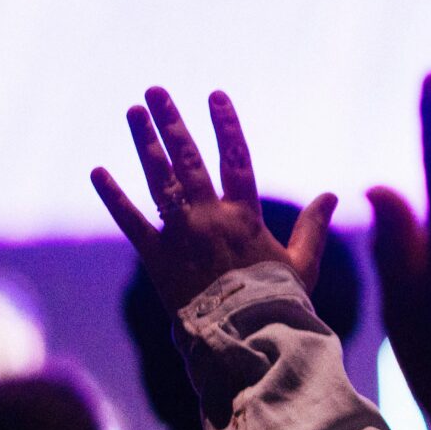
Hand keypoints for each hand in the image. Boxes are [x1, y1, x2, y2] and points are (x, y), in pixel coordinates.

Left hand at [93, 89, 336, 312]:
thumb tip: (332, 195)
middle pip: (188, 159)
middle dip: (172, 122)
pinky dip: (114, 196)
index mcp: (245, 215)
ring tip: (133, 112)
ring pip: (159, 180)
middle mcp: (210, 217)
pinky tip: (99, 171)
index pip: (236, 157)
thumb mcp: (303, 262)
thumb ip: (313, 226)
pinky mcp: (155, 257)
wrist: (244, 337)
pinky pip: (130, 221)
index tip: (215, 96)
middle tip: (155, 91)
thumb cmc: (278, 302)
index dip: (226, 125)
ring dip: (144, 144)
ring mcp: (180, 235)